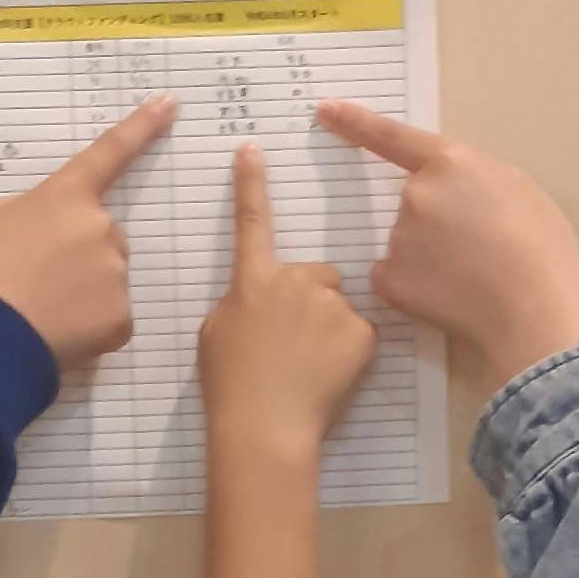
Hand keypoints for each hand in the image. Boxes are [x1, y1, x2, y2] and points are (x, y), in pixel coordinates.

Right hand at [0, 94, 176, 379]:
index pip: (108, 152)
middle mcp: (99, 228)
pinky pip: (108, 317)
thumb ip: (17, 212)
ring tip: (36, 310)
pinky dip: (86, 326)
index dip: (141, 126)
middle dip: (75, 252)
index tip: (171, 103)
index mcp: (64, 196)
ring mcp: (114, 274)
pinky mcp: (120, 319)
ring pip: (104, 277)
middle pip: (99, 234)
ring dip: (79, 290)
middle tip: (32, 278)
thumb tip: (34, 228)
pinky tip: (53, 333)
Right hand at [199, 144, 375, 464]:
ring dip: (330, 328)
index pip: (252, 221)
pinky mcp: (361, 330)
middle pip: (316, 274)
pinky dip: (350, 352)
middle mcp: (295, 280)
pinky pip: (360, 333)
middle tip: (294, 344)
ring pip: (339, 306)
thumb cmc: (231, 385)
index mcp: (253, 280)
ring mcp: (331, 303)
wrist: (264, 426)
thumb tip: (259, 301)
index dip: (251, 184)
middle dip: (311, 301)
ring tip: (309, 368)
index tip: (252, 151)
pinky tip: (329, 376)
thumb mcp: (217, 335)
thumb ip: (241, 304)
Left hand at [313, 101, 578, 404]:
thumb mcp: (516, 189)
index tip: (325, 110)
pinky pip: (394, 277)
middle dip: (436, 221)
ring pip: (405, 243)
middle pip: (413, 202)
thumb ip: (475, 180)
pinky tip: (448, 296)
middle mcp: (415, 194)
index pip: (392, 137)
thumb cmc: (541, 248)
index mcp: (451, 163)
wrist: (534, 307)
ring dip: (428, 256)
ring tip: (472, 277)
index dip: (355, 122)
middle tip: (477, 249)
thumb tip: (455, 193)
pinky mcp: (390, 280)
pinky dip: (413, 287)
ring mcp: (398, 237)